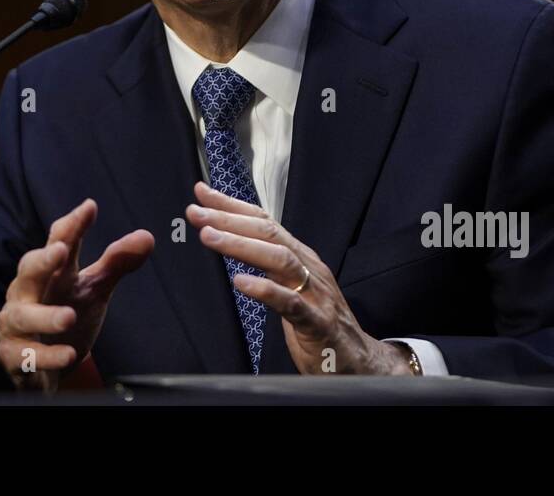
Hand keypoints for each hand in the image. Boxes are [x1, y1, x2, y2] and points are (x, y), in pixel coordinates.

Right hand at [0, 198, 152, 391]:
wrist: (36, 363)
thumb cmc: (63, 314)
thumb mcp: (93, 289)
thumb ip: (116, 263)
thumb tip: (147, 236)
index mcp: (52, 272)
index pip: (59, 242)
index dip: (72, 225)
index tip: (89, 207)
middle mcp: (28, 293)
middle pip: (30, 270)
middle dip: (43, 259)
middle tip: (61, 250)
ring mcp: (17, 324)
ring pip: (22, 315)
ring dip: (45, 316)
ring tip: (69, 316)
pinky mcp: (13, 355)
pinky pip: (25, 355)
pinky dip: (46, 355)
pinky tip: (68, 355)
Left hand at [186, 182, 414, 375]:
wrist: (357, 360)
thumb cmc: (318, 322)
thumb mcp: (290, 286)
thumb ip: (267, 266)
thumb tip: (232, 243)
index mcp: (300, 257)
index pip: (264, 222)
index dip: (233, 206)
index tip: (201, 193)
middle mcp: (309, 267)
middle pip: (268, 233)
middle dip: (229, 219)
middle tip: (196, 212)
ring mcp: (316, 293)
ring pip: (279, 259)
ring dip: (241, 246)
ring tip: (210, 238)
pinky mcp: (318, 323)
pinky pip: (292, 303)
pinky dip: (266, 290)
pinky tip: (241, 283)